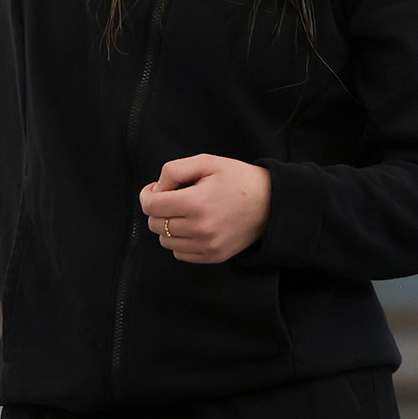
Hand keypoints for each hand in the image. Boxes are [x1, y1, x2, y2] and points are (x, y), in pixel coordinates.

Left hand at [139, 155, 271, 263]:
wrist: (270, 204)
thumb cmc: (238, 179)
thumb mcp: (207, 162)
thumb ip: (175, 170)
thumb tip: (157, 189)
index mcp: (196, 203)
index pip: (151, 206)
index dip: (148, 194)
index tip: (157, 189)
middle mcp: (199, 229)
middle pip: (155, 224)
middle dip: (158, 209)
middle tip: (174, 197)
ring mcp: (206, 246)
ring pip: (165, 240)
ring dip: (168, 226)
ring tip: (184, 212)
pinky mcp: (213, 256)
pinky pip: (179, 253)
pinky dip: (179, 241)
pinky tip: (192, 226)